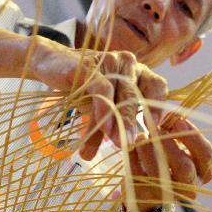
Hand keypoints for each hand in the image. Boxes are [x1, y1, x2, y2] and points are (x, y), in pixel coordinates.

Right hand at [29, 37, 167, 159]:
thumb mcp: (102, 109)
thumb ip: (113, 125)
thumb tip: (126, 149)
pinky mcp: (91, 66)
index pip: (158, 87)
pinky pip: (102, 89)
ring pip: (119, 96)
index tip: (154, 130)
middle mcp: (128, 64)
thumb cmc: (84, 87)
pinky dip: (104, 109)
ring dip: (118, 122)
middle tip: (129, 145)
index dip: (159, 107)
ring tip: (116, 142)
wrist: (52, 64)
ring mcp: (110, 61)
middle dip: (132, 124)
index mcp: (138, 72)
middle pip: (136, 97)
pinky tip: (104, 127)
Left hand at [127, 116, 211, 211]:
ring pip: (159, 173)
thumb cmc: (169, 159)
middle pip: (184, 167)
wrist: (150, 190)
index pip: (206, 155)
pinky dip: (132, 158)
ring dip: (148, 150)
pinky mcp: (145, 198)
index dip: (192, 136)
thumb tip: (168, 113)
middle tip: (156, 129)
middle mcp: (190, 187)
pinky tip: (131, 147)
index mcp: (204, 172)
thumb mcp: (179, 144)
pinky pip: (137, 176)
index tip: (177, 120)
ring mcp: (167, 196)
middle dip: (168, 144)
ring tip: (141, 136)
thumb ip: (177, 129)